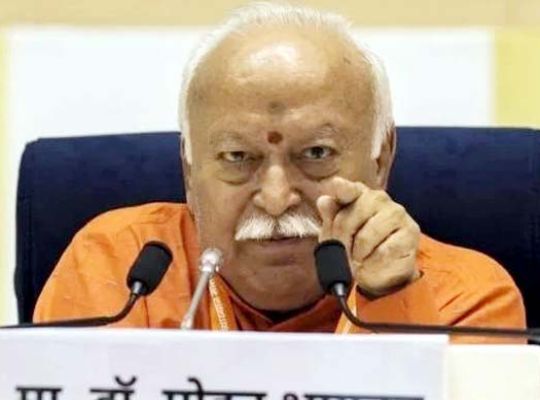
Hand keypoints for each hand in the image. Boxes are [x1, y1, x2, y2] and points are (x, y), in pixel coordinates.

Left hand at [317, 177, 420, 297]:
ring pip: (368, 234)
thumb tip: (323, 200)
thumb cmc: (354, 247)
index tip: (335, 185)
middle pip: (353, 214)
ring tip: (358, 259)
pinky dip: (373, 262)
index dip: (343, 188)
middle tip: (343, 253)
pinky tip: (372, 263)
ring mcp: (397, 213)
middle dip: (343, 238)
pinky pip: (384, 250)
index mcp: (359, 194)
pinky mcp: (410, 233)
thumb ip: (330, 217)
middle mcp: (379, 198)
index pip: (350, 189)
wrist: (377, 271)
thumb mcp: (335, 234)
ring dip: (358, 253)